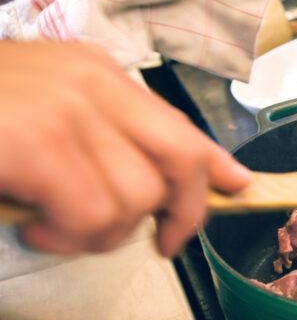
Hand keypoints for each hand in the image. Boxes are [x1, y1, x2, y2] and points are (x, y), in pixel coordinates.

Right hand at [0, 40, 251, 256]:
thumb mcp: (47, 122)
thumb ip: (107, 144)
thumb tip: (162, 189)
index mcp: (97, 74)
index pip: (178, 123)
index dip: (214, 163)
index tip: (238, 186)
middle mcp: (92, 84)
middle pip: (179, 160)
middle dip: (180, 214)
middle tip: (160, 245)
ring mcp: (66, 110)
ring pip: (136, 199)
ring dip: (102, 234)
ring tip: (56, 225)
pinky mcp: (39, 143)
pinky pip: (94, 216)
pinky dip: (68, 238)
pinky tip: (35, 226)